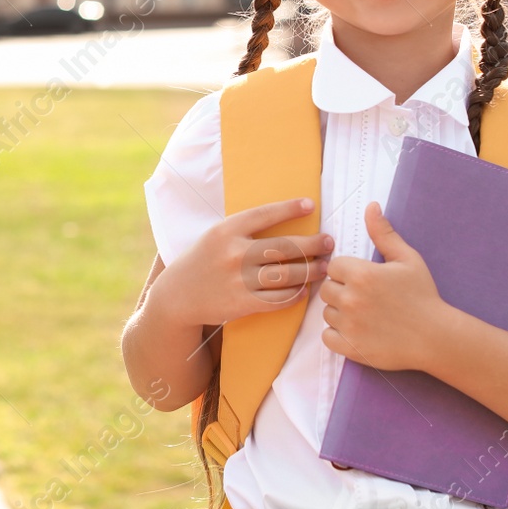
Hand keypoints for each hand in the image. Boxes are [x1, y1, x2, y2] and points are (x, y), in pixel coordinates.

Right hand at [152, 197, 334, 328]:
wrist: (178, 295)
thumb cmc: (202, 261)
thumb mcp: (216, 236)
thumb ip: (243, 229)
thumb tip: (284, 219)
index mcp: (226, 231)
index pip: (264, 214)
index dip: (289, 208)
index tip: (310, 205)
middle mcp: (233, 253)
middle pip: (284, 247)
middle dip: (313, 244)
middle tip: (328, 242)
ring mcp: (239, 280)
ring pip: (287, 274)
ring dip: (311, 271)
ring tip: (323, 267)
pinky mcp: (242, 303)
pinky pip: (278, 299)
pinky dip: (296, 294)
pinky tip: (304, 290)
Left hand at [319, 201, 448, 372]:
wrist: (436, 336)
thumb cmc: (422, 295)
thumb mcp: (407, 259)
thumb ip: (383, 233)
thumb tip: (371, 206)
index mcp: (361, 274)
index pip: (334, 266)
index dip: (348, 272)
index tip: (365, 280)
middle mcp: (350, 299)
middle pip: (327, 289)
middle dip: (342, 291)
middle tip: (366, 298)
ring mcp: (349, 325)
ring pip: (326, 313)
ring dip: (340, 313)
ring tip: (365, 315)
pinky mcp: (349, 348)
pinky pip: (327, 337)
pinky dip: (338, 335)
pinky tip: (357, 331)